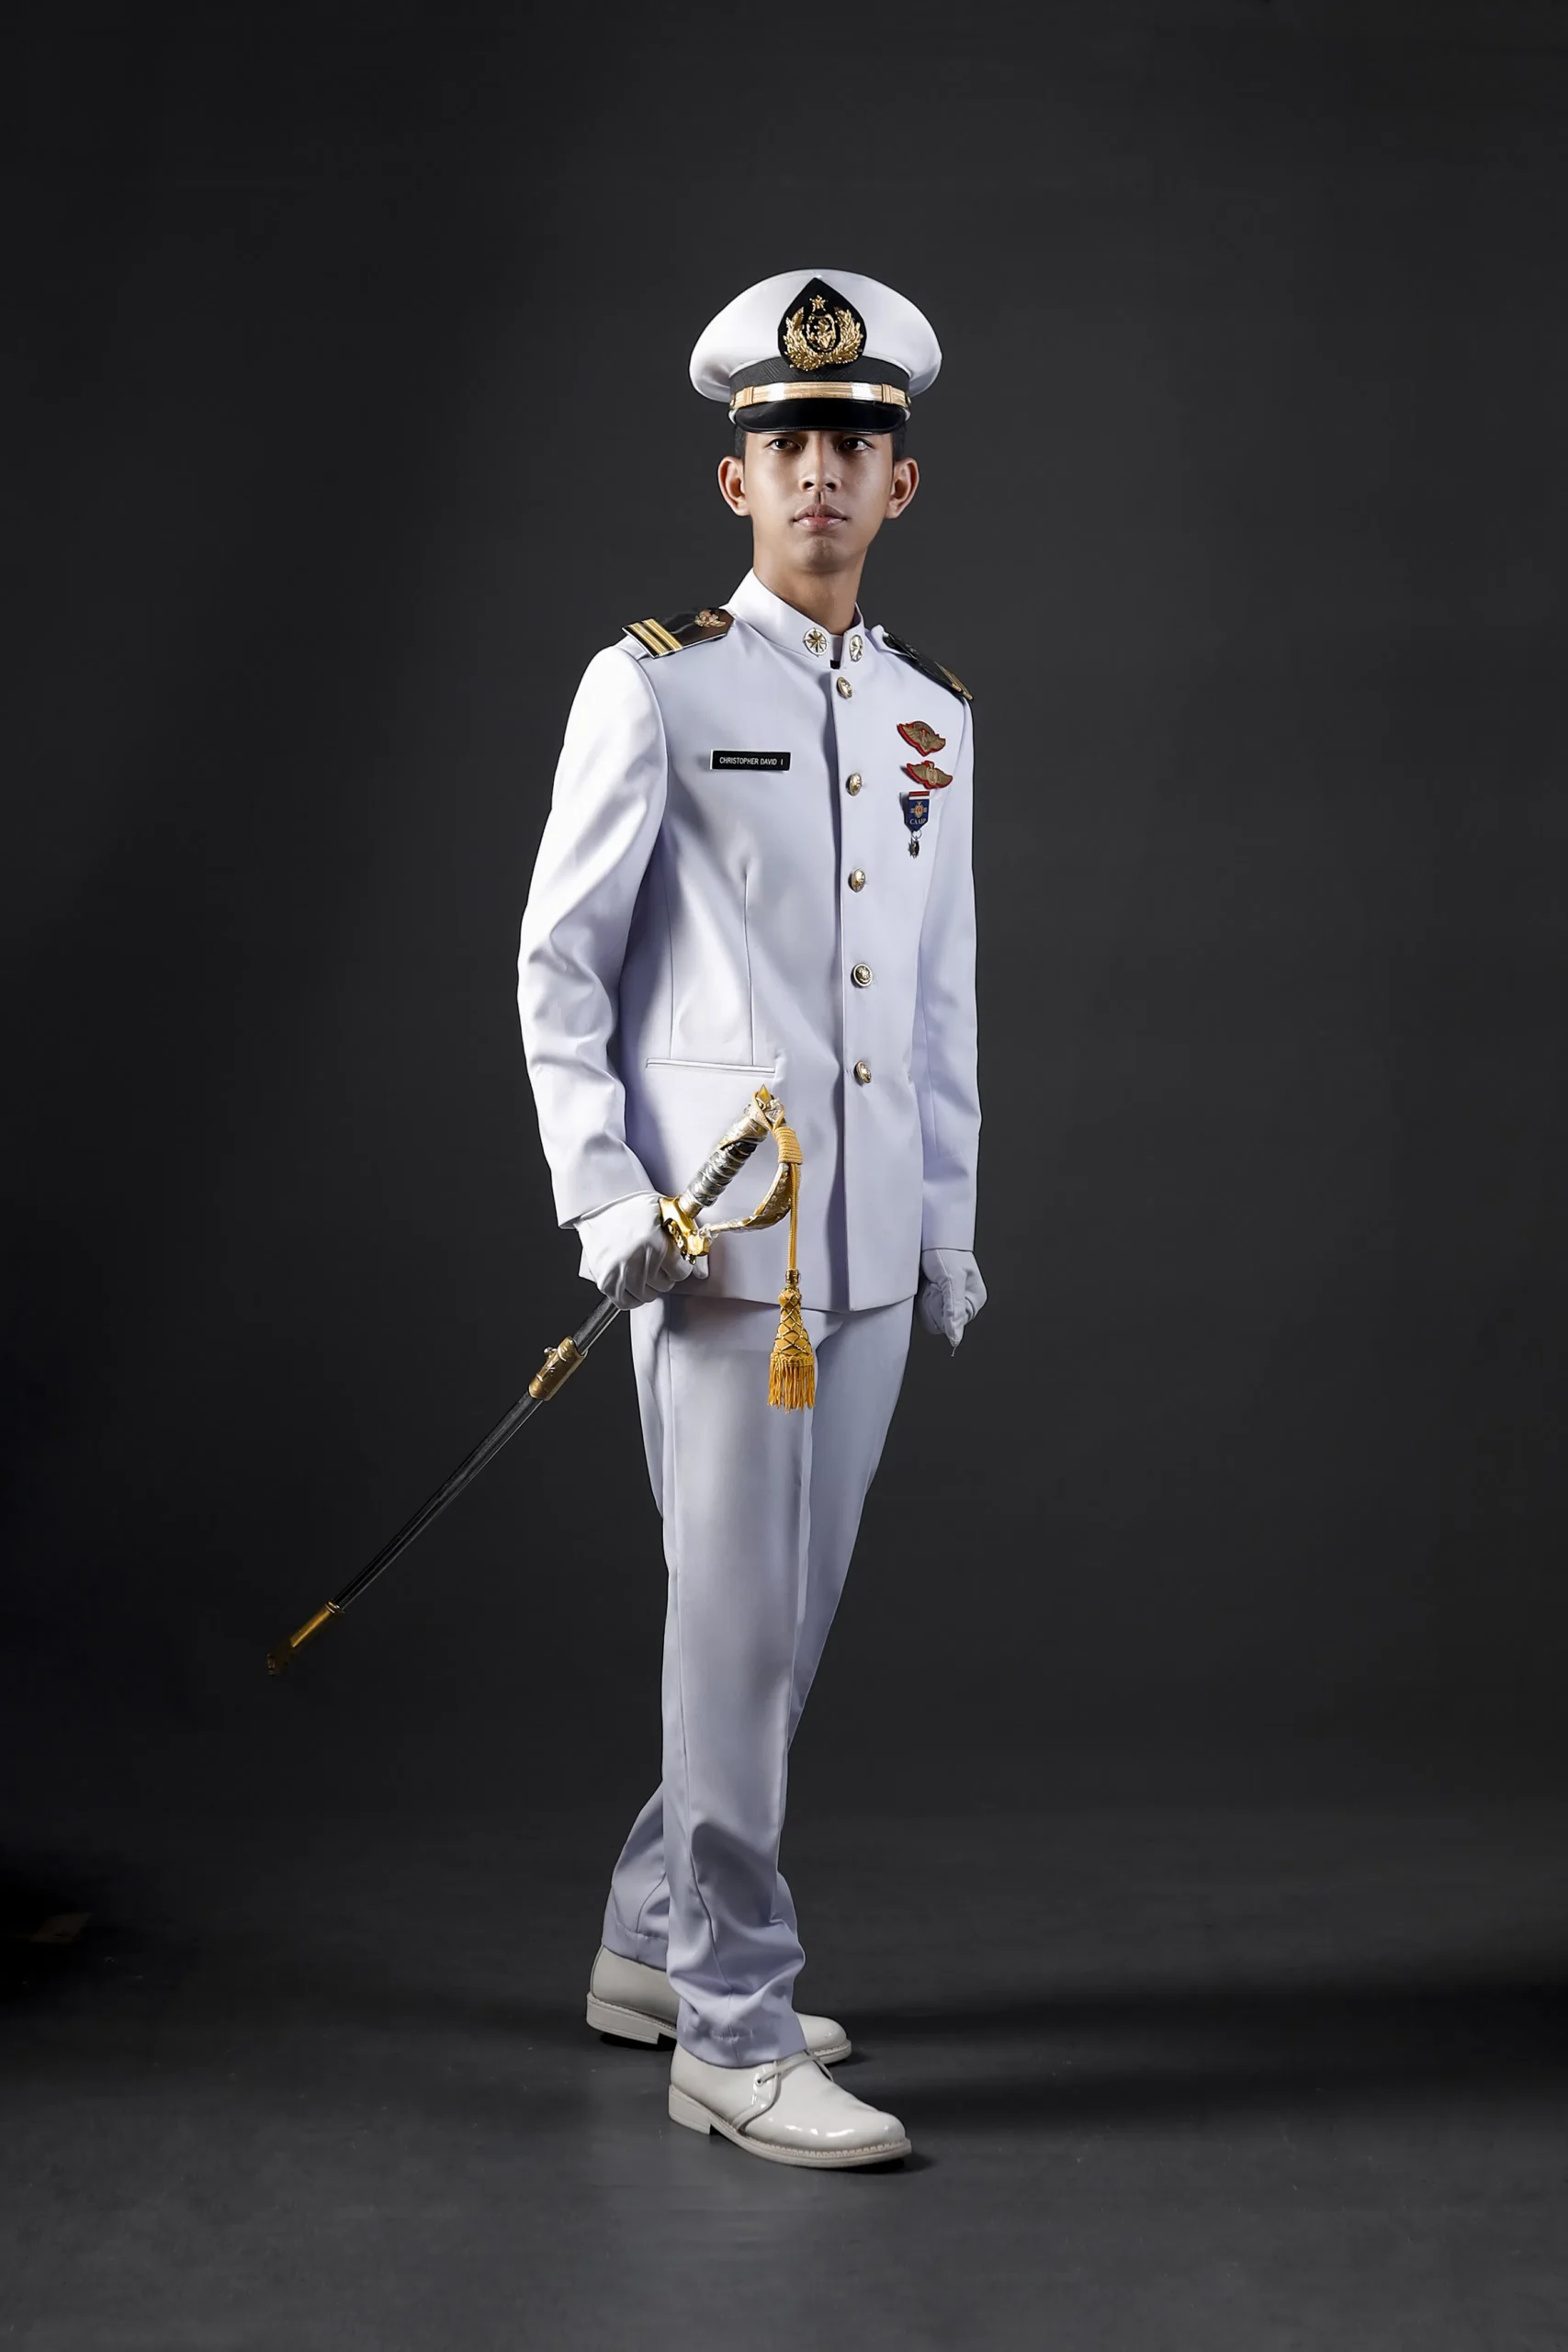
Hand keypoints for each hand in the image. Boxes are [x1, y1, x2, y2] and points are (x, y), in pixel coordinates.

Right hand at [573, 1191, 708, 1309]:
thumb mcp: (664, 1212)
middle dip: (665, 1274)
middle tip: (657, 1261)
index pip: (681, 1272)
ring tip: (644, 1268)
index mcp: (655, 1243)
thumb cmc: (629, 1207)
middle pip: (665, 1285)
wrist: (595, 1207)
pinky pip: (626, 1302)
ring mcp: (620, 1272)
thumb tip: (701, 1271)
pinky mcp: (606, 1281)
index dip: (680, 1265)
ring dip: (649, 1285)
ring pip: (648, 1295)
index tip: (675, 1260)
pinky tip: (633, 1282)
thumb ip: (686, 1237)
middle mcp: (638, 1260)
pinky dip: (632, 1296)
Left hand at [917, 1248, 985, 1349]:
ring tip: (928, 1281)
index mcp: (974, 1299)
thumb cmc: (945, 1251)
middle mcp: (963, 1301)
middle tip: (932, 1284)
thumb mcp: (951, 1280)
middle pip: (941, 1322)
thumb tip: (955, 1338)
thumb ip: (954, 1309)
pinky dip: (920, 1296)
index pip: (952, 1324)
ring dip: (925, 1300)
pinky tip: (923, 1283)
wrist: (929, 1235)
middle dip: (932, 1305)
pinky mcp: (936, 1295)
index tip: (938, 1291)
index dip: (941, 1310)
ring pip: (931, 1315)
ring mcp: (949, 1299)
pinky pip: (924, 1307)